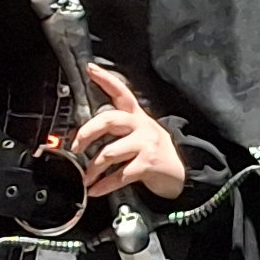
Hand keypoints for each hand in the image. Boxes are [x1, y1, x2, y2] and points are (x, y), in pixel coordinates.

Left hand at [65, 61, 185, 200]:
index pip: (121, 93)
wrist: (183, 172)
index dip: (106, 79)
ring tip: (86, 178)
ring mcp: (145, 144)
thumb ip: (120, 131)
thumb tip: (86, 138)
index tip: (91, 69)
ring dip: (93, 168)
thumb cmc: (156, 152)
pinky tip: (95, 190)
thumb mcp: (142, 133)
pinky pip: (119, 175)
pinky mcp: (147, 164)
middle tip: (76, 147)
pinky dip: (104, 185)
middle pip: (108, 120)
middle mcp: (141, 126)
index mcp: (137, 117)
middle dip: (87, 134)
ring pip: (109, 152)